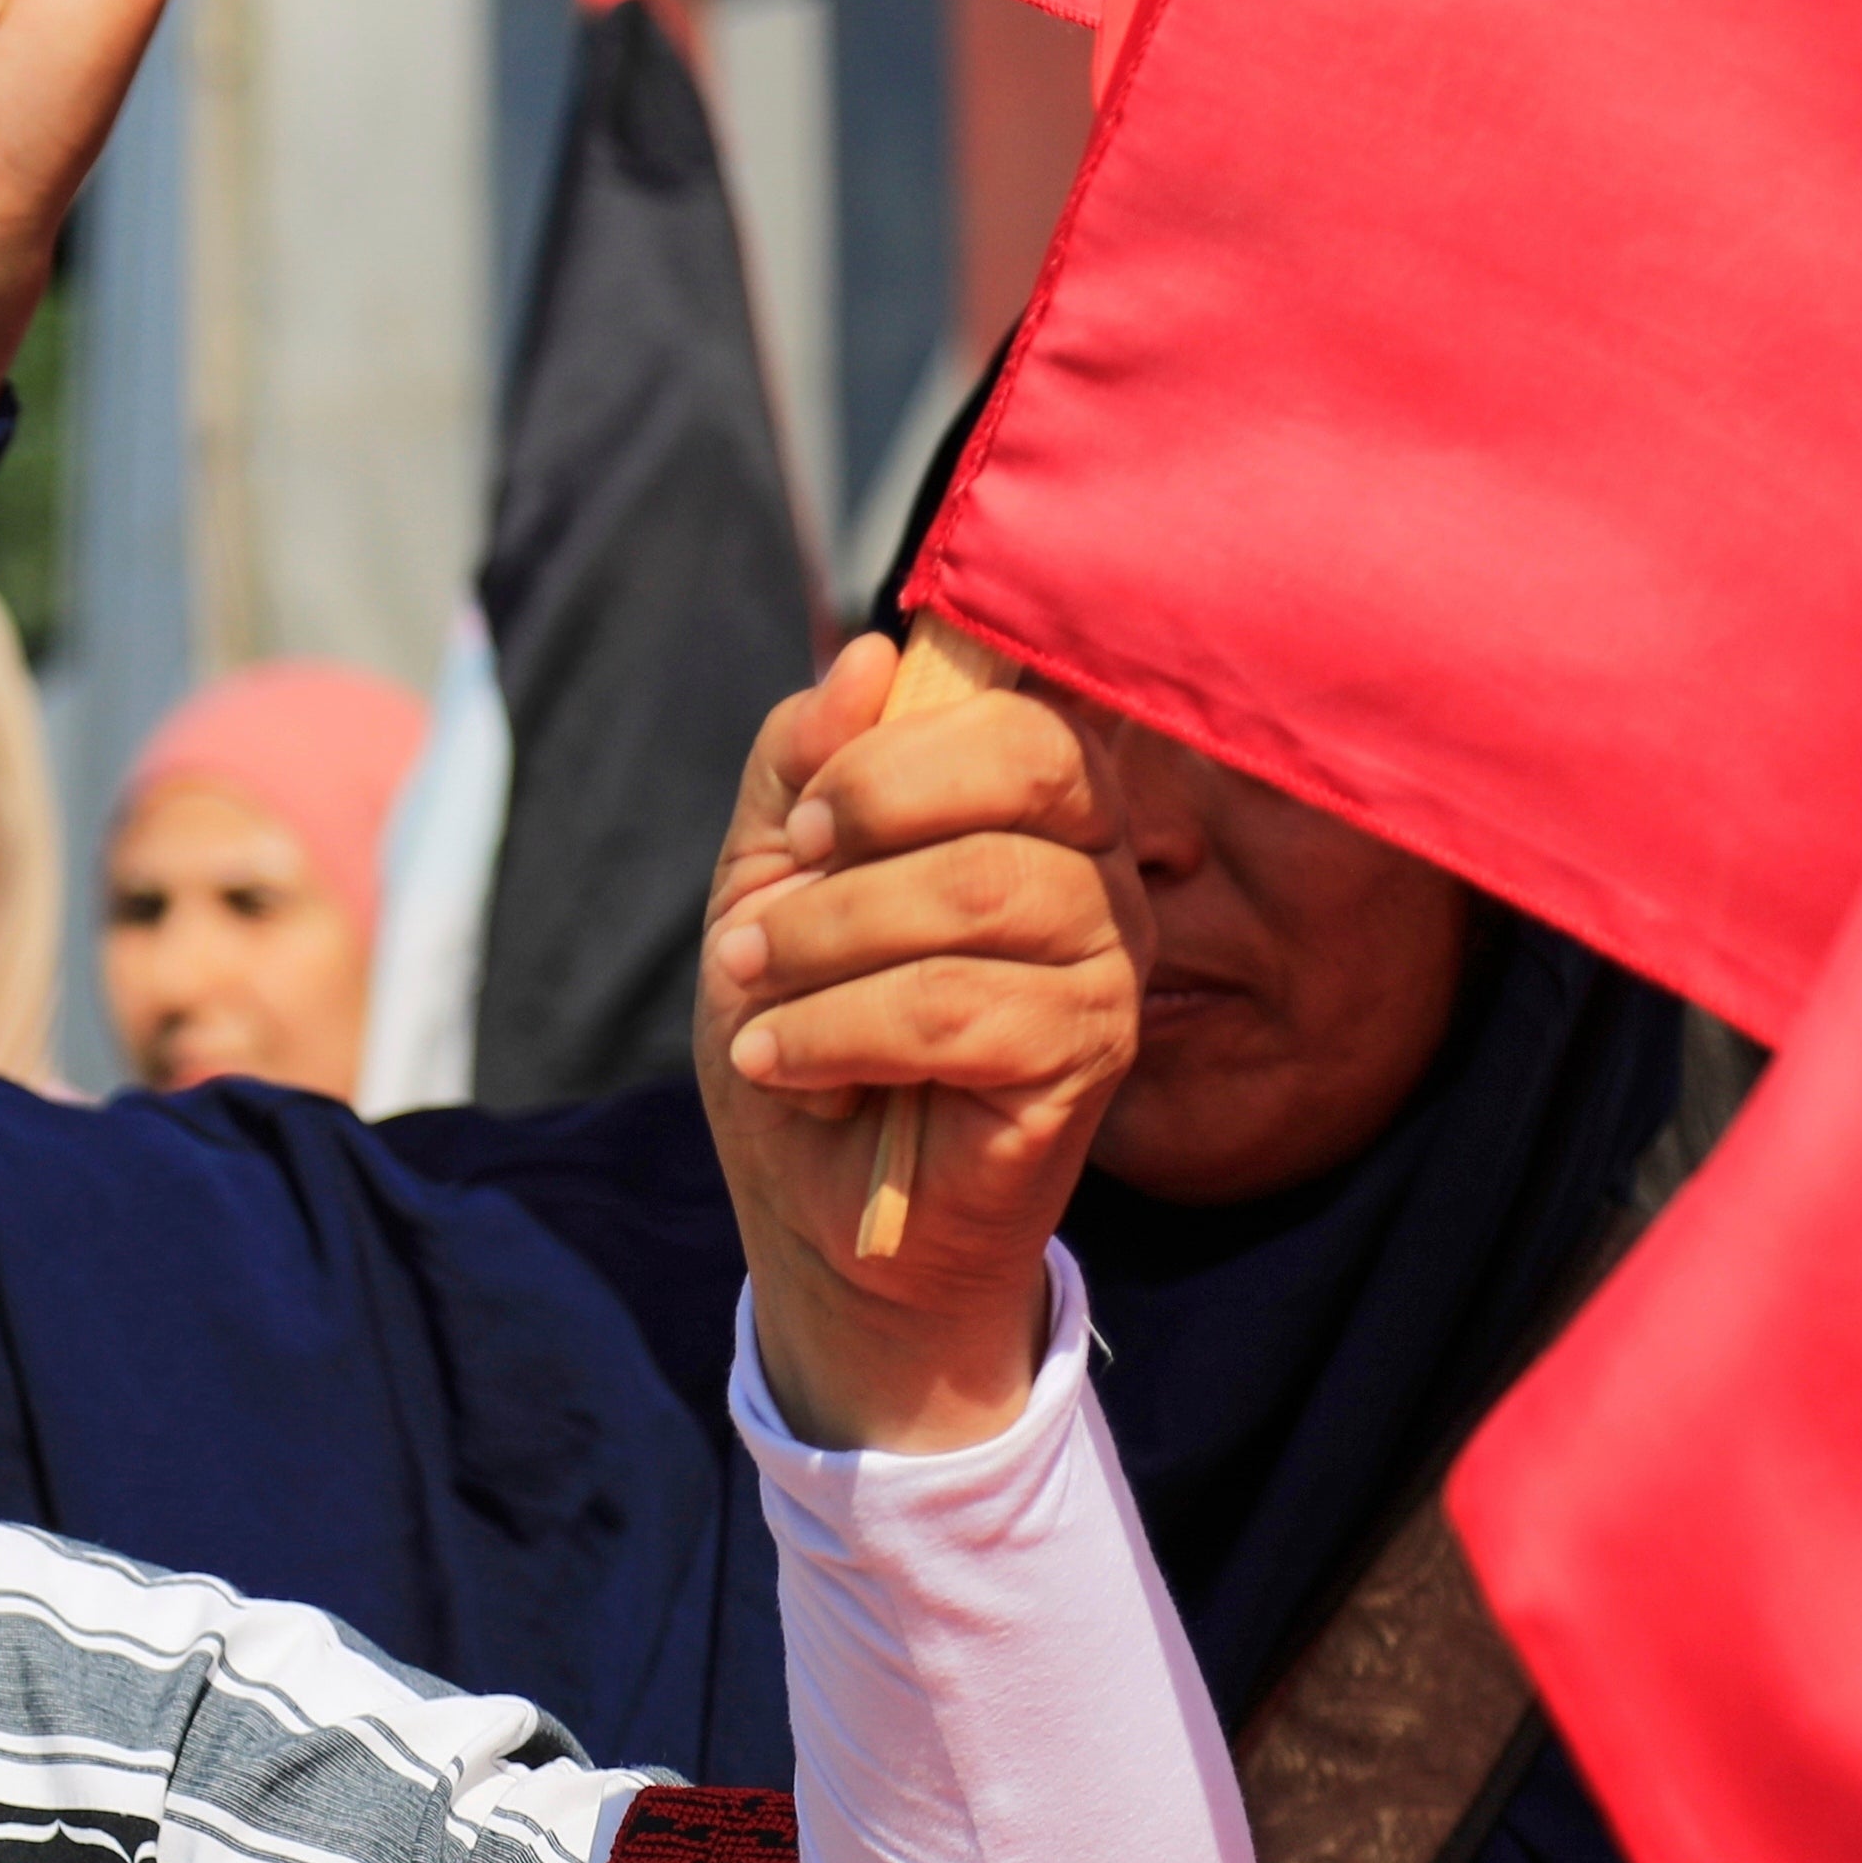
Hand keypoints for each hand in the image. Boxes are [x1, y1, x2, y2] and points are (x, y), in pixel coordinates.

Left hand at [695, 636, 1148, 1449]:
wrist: (817, 1205)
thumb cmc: (808, 1029)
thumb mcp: (770, 880)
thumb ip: (803, 766)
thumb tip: (870, 657)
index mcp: (1033, 802)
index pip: (1015, 705)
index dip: (897, 747)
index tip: (804, 822)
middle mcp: (1097, 864)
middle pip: (1027, 764)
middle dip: (869, 819)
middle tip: (766, 907)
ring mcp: (1108, 960)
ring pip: (980, 890)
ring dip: (829, 940)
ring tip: (754, 993)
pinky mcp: (1091, 1056)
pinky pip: (966, 1009)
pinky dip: (844, 1030)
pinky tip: (782, 1061)